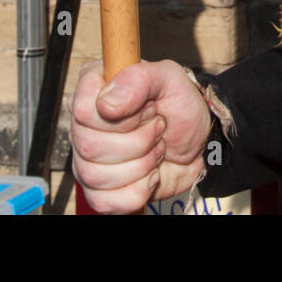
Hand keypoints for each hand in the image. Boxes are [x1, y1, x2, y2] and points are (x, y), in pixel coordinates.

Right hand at [69, 59, 212, 213]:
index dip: (123, 117)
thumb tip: (106, 103)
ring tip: (156, 149)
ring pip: (96, 176)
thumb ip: (139, 79)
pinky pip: (105, 202)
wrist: (198, 143)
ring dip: (141, 165)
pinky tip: (150, 174)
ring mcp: (86, 159)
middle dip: (139, 142)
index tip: (150, 109)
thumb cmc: (180, 106)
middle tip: (159, 129)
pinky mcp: (98, 189)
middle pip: (90, 146)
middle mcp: (83, 125)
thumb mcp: (170, 79)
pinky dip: (138, 191)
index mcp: (94, 90)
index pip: (83, 110)